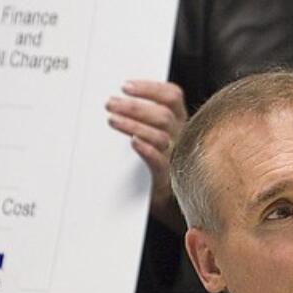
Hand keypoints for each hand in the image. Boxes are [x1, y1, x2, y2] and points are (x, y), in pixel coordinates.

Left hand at [105, 79, 187, 231]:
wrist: (175, 207)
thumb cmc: (162, 169)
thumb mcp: (158, 139)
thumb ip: (146, 121)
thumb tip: (119, 103)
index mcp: (180, 123)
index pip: (172, 96)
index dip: (150, 87)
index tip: (126, 85)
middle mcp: (181, 137)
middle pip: (163, 113)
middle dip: (134, 104)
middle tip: (111, 102)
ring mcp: (176, 157)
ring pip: (160, 134)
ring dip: (134, 123)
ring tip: (112, 120)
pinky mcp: (168, 178)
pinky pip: (160, 161)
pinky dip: (147, 149)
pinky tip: (134, 143)